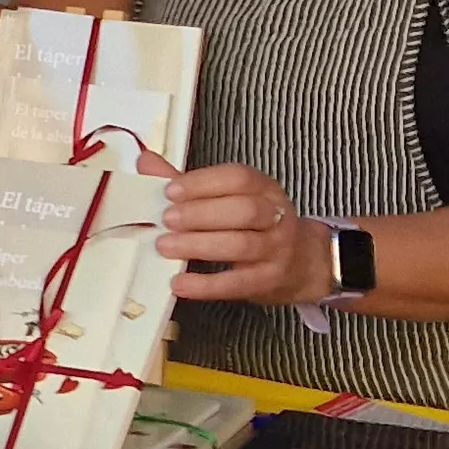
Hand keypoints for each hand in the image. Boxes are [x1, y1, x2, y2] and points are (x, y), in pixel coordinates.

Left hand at [154, 164, 336, 306]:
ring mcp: (275, 250)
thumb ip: (189, 184)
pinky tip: (180, 283)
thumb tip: (147, 163)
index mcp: (263, 189)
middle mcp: (274, 216)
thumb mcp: (230, 199)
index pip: (239, 178)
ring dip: (199, 245)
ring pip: (241, 245)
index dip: (203, 183)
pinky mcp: (268, 281)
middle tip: (166, 219)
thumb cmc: (256, 227)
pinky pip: (238, 283)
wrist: (302, 263)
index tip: (170, 190)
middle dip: (200, 214)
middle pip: (243, 210)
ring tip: (165, 246)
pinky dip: (206, 285)